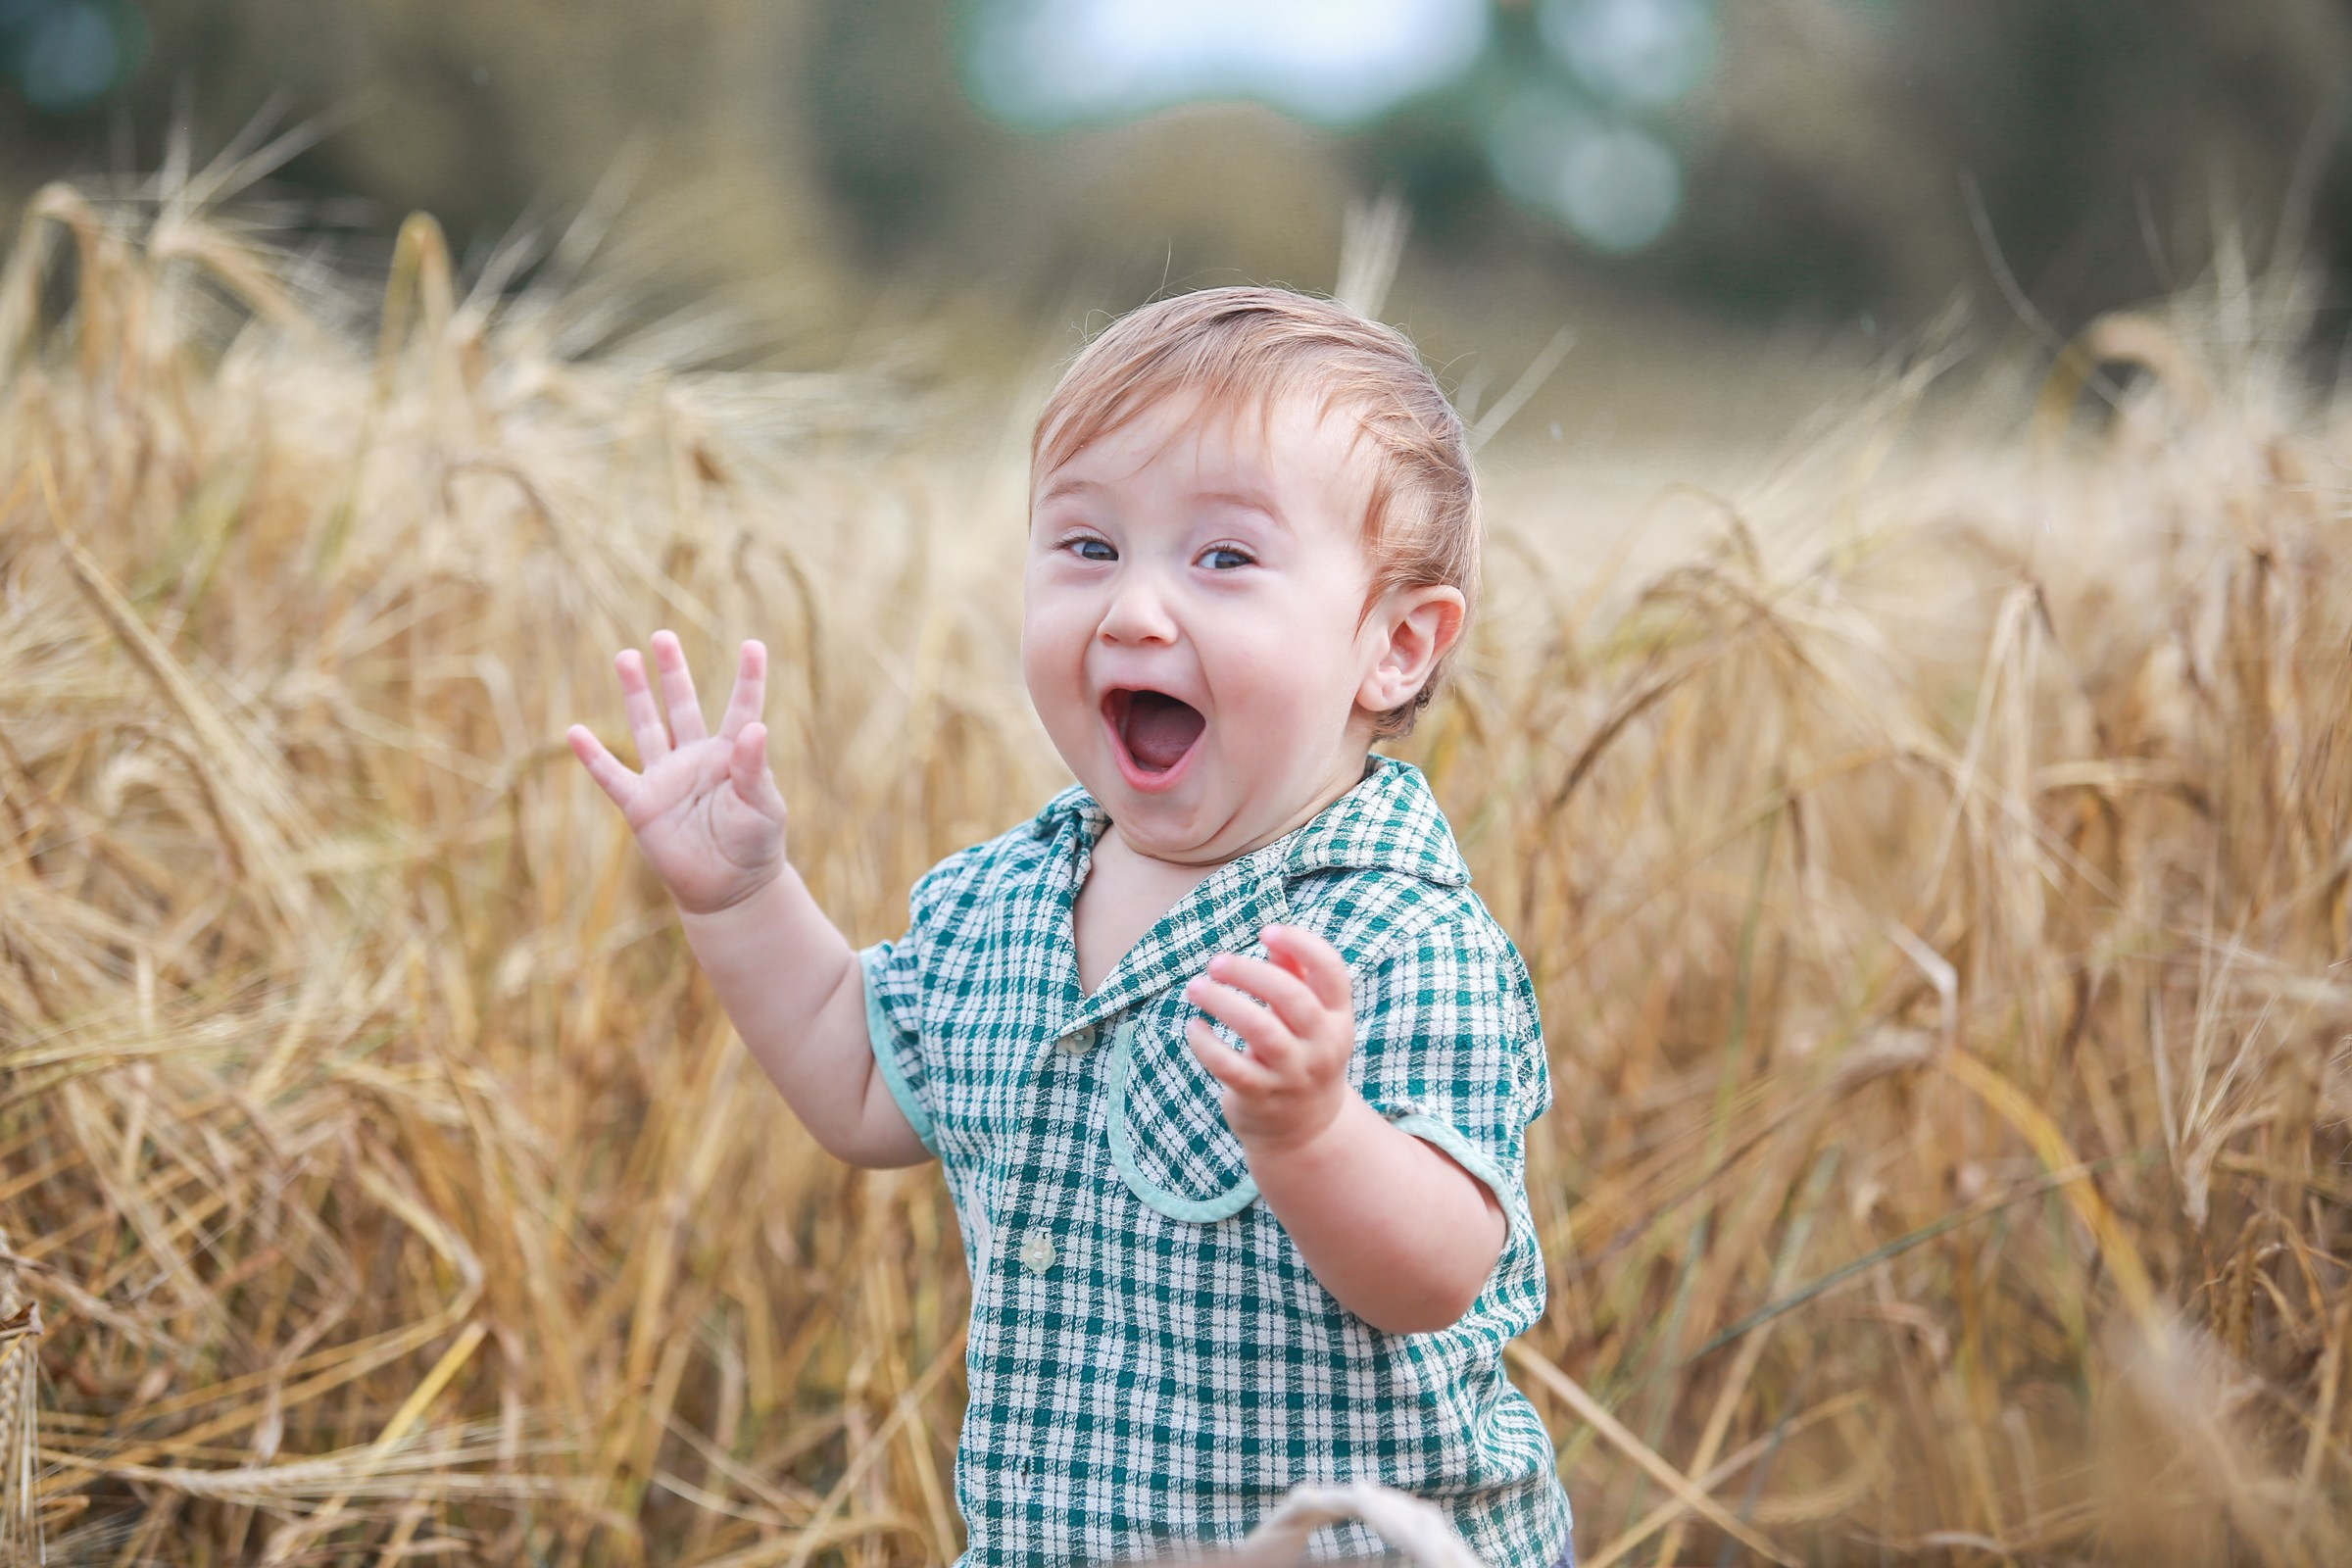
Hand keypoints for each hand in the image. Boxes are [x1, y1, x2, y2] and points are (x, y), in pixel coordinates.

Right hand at [566, 630, 788, 915]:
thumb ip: (757, 769)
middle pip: (682, 706)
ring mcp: (667, 779)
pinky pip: (614, 777)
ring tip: (626, 656)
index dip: (749, 679)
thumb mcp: (764, 806)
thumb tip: (757, 728)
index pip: (742, 709)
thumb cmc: (755, 845)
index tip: (754, 644)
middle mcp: (696, 758)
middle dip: (673, 672)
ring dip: (637, 694)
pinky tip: (575, 732)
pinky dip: (594, 758)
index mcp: (733, 755)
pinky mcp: (642, 806)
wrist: (729, 890)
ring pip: (648, 728)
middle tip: (663, 636)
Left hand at [1183, 924, 1356, 1152]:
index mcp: (1337, 1018)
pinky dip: (1206, 1042)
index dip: (1302, 944)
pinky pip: (1230, 1064)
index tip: (1266, 931)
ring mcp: (1293, 1074)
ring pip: (1260, 1029)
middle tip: (1215, 963)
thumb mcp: (1311, 1020)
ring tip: (1195, 988)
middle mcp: (1322, 1046)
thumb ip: (1296, 978)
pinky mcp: (1261, 1096)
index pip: (1332, 972)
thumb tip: (1274, 938)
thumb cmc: (1301, 1056)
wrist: (1307, 1131)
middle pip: (1291, 997)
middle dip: (1248, 972)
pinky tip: (1194, 1027)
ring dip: (1223, 1001)